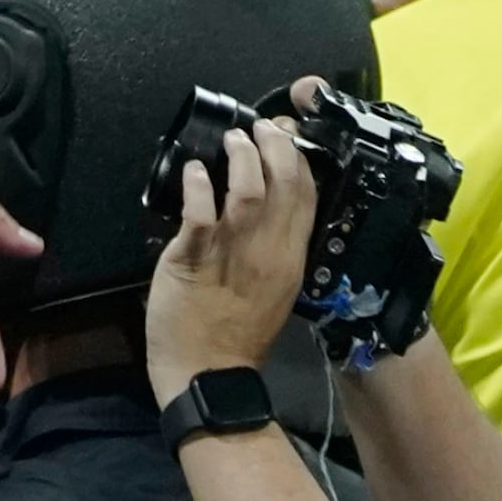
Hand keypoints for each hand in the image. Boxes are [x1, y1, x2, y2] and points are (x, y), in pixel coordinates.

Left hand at [142, 93, 318, 400]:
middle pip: (285, 185)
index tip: (288, 134)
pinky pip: (200, 215)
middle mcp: (268, 251)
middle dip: (275, 146)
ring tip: (231, 140)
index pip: (308, 196)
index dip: (300, 158)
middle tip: (259, 127)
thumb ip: (274, 248)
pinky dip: (198, 186)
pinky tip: (193, 171)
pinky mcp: (193, 260)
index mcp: (291, 258)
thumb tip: (266, 205)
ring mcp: (232, 254)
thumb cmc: (237, 332)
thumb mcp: (274, 288)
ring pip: (248, 192)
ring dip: (240, 158)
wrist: (208, 373)